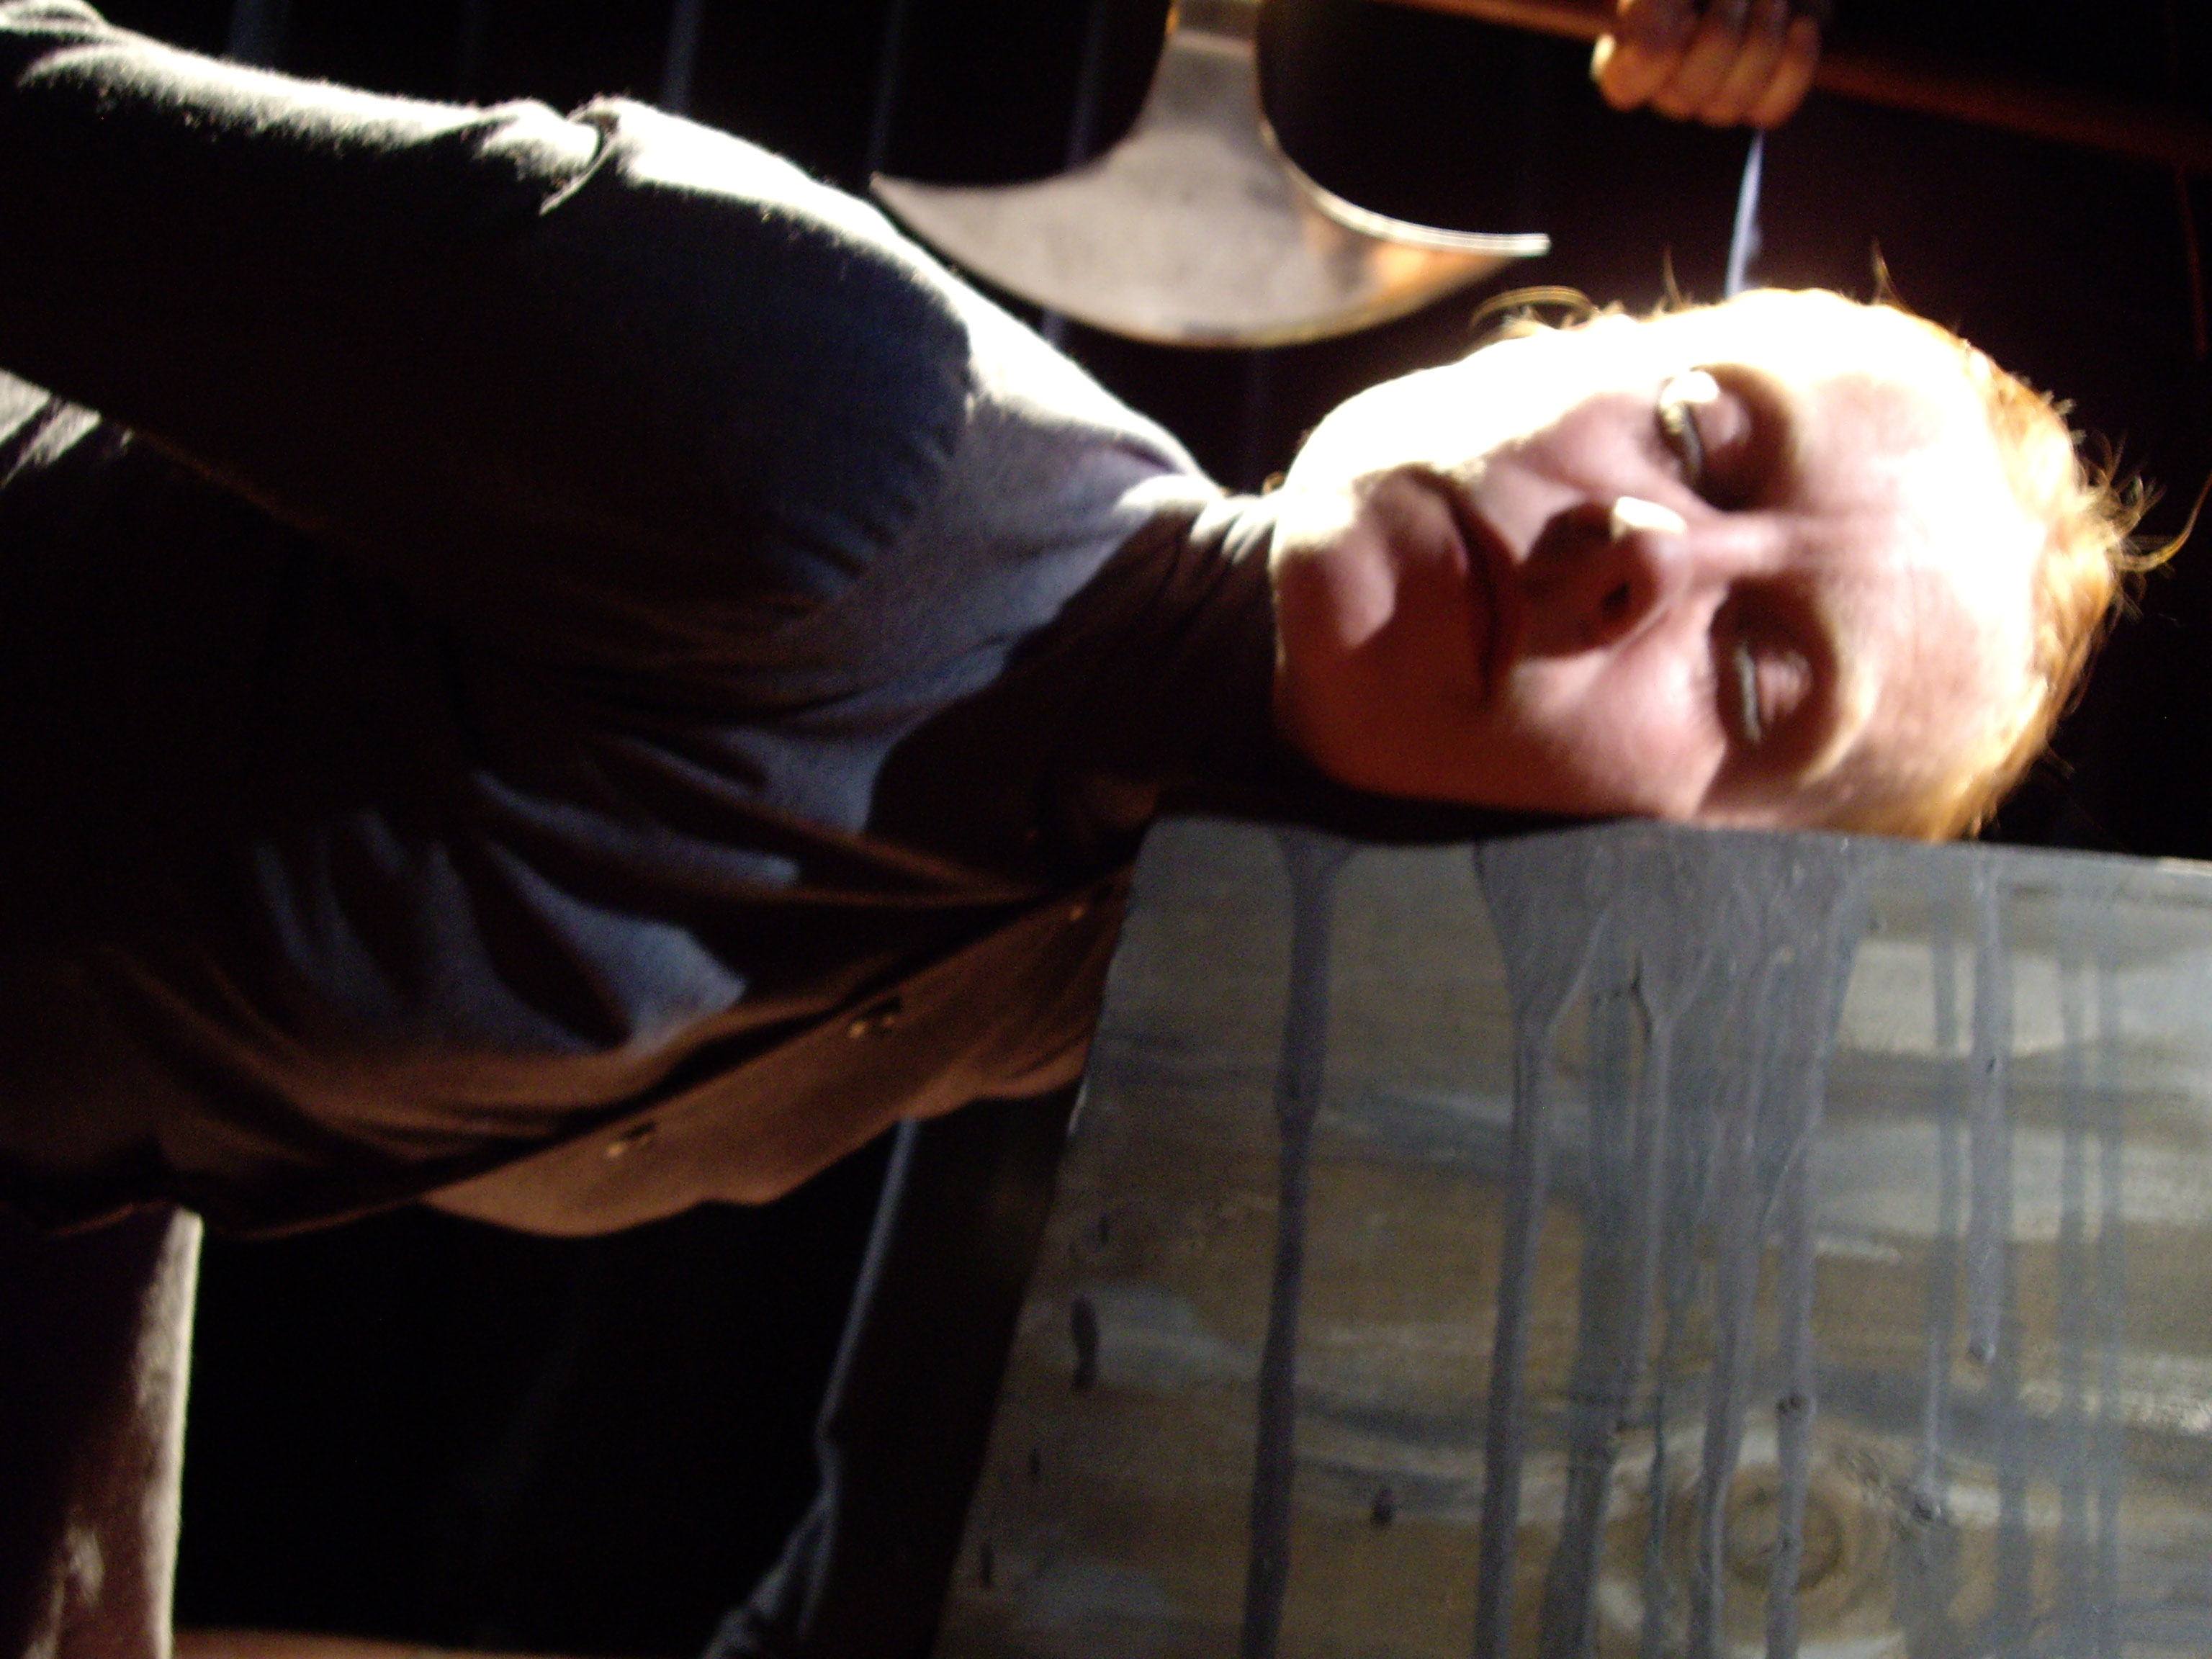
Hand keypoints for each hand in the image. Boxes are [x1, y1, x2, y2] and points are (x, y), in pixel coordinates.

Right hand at [1591, 0, 1821, 128]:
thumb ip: (1649, 9)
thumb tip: (1653, 44)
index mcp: (1626, 54)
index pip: (1627, 84)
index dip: (1658, 54)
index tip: (1683, 10)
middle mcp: (1666, 86)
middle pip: (1686, 94)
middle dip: (1720, 30)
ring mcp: (1716, 98)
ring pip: (1732, 102)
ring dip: (1760, 36)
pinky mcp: (1763, 99)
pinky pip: (1772, 108)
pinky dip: (1794, 63)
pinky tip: (1799, 24)